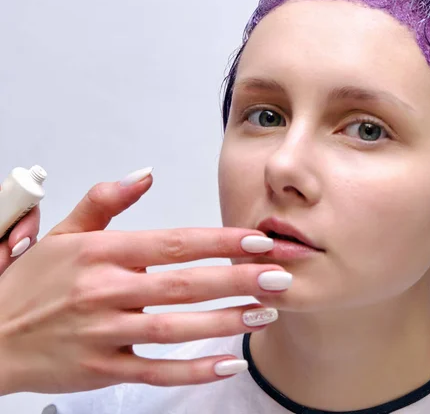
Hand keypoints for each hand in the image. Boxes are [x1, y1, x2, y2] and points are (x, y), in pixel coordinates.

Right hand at [0, 171, 286, 394]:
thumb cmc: (32, 283)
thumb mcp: (64, 232)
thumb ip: (107, 199)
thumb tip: (145, 175)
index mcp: (102, 253)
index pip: (175, 243)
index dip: (220, 241)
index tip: (257, 241)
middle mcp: (106, 292)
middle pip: (185, 284)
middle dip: (238, 280)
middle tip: (279, 277)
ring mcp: (105, 334)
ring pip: (177, 329)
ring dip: (226, 322)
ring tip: (266, 314)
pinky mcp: (101, 371)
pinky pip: (155, 372)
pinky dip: (193, 371)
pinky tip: (228, 363)